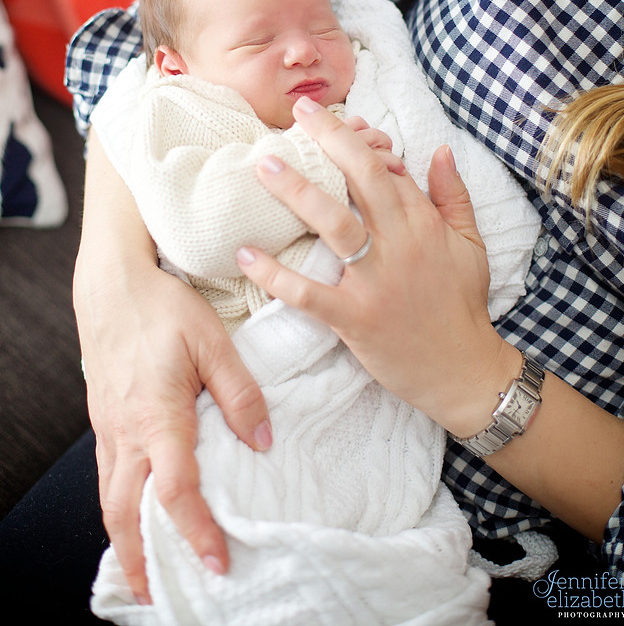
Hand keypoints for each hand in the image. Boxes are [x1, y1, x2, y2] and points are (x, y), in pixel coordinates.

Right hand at [75, 134, 270, 602]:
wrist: (112, 286)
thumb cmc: (163, 308)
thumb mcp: (212, 341)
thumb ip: (240, 394)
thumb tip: (263, 444)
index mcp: (157, 415)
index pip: (175, 489)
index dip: (197, 530)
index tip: (218, 563)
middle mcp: (126, 431)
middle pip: (127, 511)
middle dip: (144, 558)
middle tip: (162, 596)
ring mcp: (108, 427)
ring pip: (110, 499)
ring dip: (127, 539)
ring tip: (145, 571)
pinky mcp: (103, 418)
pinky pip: (106, 476)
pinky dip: (118, 507)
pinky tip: (134, 512)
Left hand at [236, 98, 516, 435]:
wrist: (464, 371)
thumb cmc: (464, 305)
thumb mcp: (472, 244)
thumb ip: (454, 195)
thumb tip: (438, 149)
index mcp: (423, 223)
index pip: (386, 167)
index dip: (354, 139)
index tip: (326, 119)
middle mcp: (399, 243)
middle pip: (360, 179)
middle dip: (327, 142)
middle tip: (295, 116)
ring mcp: (375, 280)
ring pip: (333, 223)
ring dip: (297, 192)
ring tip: (264, 167)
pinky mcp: (355, 317)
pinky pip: (309, 292)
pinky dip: (276, 275)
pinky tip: (247, 254)